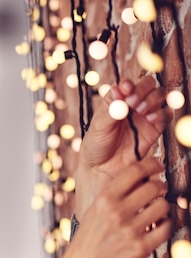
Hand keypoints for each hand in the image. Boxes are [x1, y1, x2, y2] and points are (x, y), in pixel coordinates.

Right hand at [66, 158, 170, 257]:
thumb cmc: (87, 240)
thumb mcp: (93, 211)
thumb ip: (113, 195)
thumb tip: (140, 177)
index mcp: (104, 199)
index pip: (135, 171)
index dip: (151, 164)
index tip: (157, 165)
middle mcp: (117, 212)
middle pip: (153, 187)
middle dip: (160, 186)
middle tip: (160, 190)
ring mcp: (130, 230)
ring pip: (163, 206)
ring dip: (163, 207)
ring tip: (156, 211)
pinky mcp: (141, 248)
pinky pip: (166, 228)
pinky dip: (165, 226)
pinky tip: (157, 226)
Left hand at [74, 76, 171, 220]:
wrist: (102, 170)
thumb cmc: (95, 146)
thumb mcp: (98, 127)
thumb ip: (110, 109)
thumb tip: (118, 90)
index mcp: (115, 101)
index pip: (128, 84)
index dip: (129, 84)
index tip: (126, 90)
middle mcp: (132, 105)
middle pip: (148, 85)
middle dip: (143, 90)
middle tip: (134, 102)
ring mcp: (144, 116)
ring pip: (159, 97)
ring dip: (153, 99)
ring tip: (142, 111)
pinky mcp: (154, 129)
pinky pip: (165, 115)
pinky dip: (162, 113)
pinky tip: (151, 119)